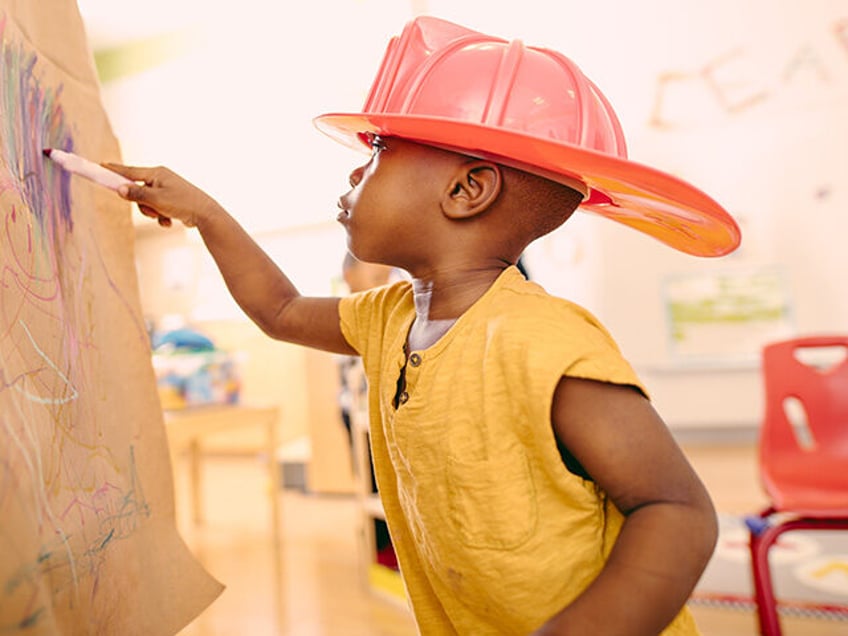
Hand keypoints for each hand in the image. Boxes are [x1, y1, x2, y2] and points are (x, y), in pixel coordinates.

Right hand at [103, 163, 219, 228]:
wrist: (206, 215)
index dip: (113, 170)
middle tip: (152, 210)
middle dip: (142, 204)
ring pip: (147, 202)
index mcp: (156, 173)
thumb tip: (119, 188)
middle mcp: (161, 178)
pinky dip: (161, 216)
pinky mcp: (172, 200)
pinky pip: (157, 209)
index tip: (99, 165)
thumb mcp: (156, 200)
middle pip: (137, 190)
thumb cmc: (182, 203)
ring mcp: (167, 189)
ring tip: (164, 217)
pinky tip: (169, 222)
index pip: (129, 170)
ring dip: (152, 213)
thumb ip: (137, 194)